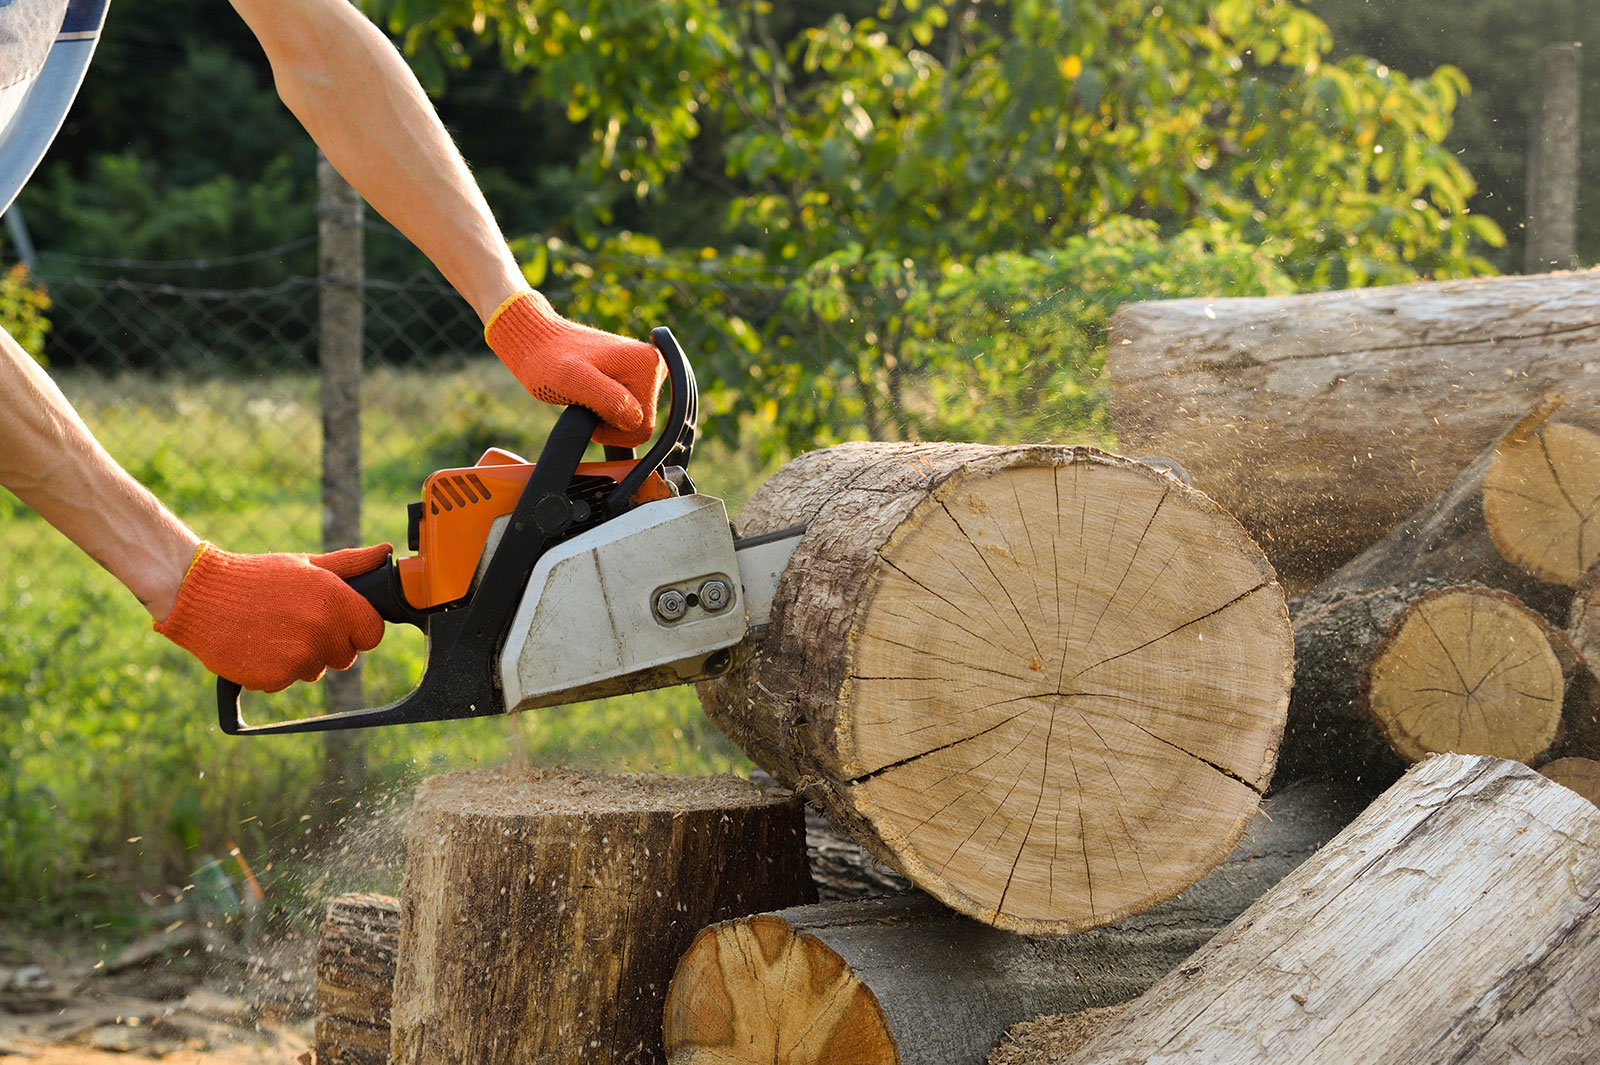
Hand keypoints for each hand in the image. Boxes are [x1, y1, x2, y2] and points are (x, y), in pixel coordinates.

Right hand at [154, 543, 390, 692]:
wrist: (200, 595)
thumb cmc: (257, 577)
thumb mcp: (306, 563)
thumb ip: (351, 563)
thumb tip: (385, 551)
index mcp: (336, 601)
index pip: (372, 633)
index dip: (358, 628)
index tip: (340, 622)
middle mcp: (322, 631)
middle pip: (346, 656)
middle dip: (328, 643)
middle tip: (297, 622)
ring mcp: (299, 658)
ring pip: (315, 670)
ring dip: (301, 657)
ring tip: (273, 630)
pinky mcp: (274, 678)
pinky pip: (286, 681)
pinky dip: (274, 670)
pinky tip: (257, 645)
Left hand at [485, 291, 665, 447]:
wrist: (536, 342)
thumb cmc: (548, 360)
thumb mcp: (574, 382)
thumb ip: (610, 401)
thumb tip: (636, 420)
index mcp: (648, 365)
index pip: (640, 426)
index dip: (609, 428)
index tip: (585, 405)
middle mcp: (654, 364)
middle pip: (640, 423)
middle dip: (609, 422)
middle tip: (583, 400)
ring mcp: (645, 369)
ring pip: (633, 419)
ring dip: (606, 415)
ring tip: (584, 393)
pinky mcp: (635, 374)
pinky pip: (628, 409)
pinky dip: (606, 407)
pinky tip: (590, 392)